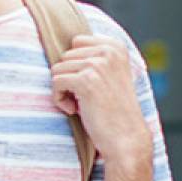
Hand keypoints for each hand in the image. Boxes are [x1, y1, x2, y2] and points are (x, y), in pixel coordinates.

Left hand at [49, 35, 153, 166]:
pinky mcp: (86, 81)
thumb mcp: (110, 75)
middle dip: (70, 78)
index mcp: (116, 47)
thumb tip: (63, 48)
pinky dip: (59, 99)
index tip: (89, 83)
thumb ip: (94, 57)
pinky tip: (75, 110)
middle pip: (65, 56)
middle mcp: (108, 52)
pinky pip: (55, 82)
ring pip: (57, 69)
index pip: (76, 42)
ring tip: (81, 104)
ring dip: (64, 90)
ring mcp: (97, 65)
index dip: (76, 65)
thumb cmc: (113, 110)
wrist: (126, 138)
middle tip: (86, 98)